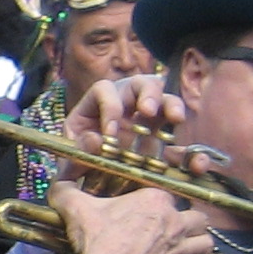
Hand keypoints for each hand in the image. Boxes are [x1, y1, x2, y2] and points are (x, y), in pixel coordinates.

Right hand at [53, 181, 212, 253]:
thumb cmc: (99, 242)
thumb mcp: (76, 209)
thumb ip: (66, 192)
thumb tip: (58, 186)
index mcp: (155, 200)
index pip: (164, 194)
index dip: (152, 201)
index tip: (138, 210)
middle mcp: (174, 222)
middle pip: (194, 215)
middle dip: (185, 219)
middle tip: (168, 226)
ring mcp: (179, 248)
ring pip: (205, 239)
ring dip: (197, 240)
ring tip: (183, 243)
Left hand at [63, 74, 182, 166]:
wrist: (93, 170)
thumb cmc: (81, 152)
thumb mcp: (72, 150)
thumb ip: (80, 147)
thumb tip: (97, 140)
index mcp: (97, 99)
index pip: (104, 90)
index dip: (109, 107)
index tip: (110, 134)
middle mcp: (124, 99)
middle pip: (140, 83)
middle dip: (147, 94)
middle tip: (148, 111)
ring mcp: (145, 111)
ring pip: (163, 97)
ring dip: (170, 105)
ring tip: (176, 118)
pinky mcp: (160, 127)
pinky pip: (173, 120)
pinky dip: (178, 127)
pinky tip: (181, 138)